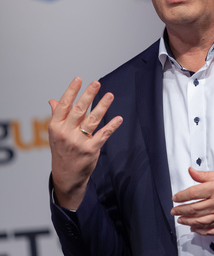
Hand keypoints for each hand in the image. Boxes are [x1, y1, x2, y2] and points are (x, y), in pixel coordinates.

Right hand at [48, 77, 122, 209]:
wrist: (66, 176)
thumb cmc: (62, 151)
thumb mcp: (55, 134)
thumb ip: (57, 116)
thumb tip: (53, 100)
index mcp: (56, 127)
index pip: (64, 105)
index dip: (71, 91)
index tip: (79, 79)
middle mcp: (66, 133)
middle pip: (78, 110)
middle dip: (88, 95)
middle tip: (96, 83)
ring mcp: (79, 142)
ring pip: (92, 120)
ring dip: (102, 106)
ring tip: (110, 95)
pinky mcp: (91, 150)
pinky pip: (103, 134)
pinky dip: (112, 126)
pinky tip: (118, 118)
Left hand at [171, 167, 213, 234]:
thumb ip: (205, 175)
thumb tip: (191, 171)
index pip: (193, 192)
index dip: (181, 196)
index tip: (175, 198)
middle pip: (194, 208)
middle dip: (181, 210)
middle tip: (174, 211)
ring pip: (200, 221)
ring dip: (188, 221)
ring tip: (180, 220)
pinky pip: (211, 230)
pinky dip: (200, 231)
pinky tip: (194, 228)